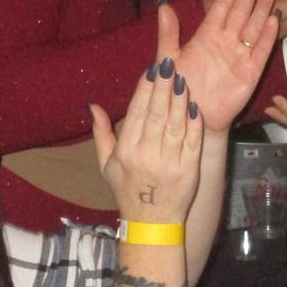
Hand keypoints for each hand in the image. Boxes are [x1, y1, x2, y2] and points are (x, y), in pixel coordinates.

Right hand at [91, 54, 203, 222]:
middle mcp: (146, 156)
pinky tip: (194, 106)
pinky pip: (192, 142)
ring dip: (178, 100)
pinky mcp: (188, 171)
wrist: (151, 223)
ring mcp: (169, 163)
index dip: (144, 90)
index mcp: (126, 152)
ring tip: (182, 79)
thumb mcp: (106, 165)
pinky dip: (194, 124)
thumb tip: (93, 105)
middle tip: (168, 63)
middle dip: (162, 87)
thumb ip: (101, 133)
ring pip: (174, 125)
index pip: (136, 113)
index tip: (151, 70)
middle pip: (155, 114)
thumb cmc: (127, 190)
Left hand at [171, 0, 277, 130]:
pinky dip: (267, 35)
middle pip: (241, 10)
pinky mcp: (250, 73)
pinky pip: (261, 51)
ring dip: (261, 7)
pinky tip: (273, 19)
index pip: (222, 5)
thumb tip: (163, 6)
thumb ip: (168, 34)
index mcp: (206, 35)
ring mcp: (239, 56)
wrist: (192, 117)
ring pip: (253, 26)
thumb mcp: (168, 60)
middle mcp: (225, 41)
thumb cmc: (178, 89)